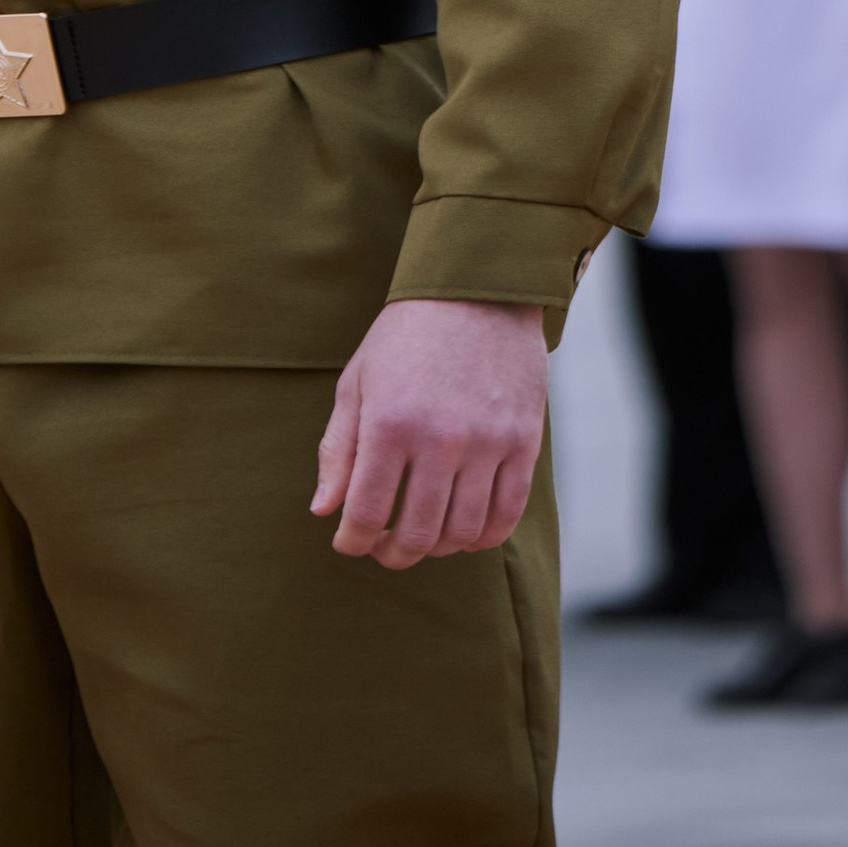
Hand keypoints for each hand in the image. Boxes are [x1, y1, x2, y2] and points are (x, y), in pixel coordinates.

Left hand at [313, 297, 546, 564]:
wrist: (475, 292)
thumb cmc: (405, 338)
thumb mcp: (358, 382)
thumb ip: (339, 449)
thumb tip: (325, 511)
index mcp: (389, 423)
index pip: (368, 512)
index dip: (354, 540)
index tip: (350, 543)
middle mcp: (439, 439)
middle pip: (418, 534)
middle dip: (393, 554)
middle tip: (385, 550)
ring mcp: (486, 443)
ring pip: (462, 534)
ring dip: (438, 550)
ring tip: (423, 538)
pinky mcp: (523, 443)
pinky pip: (506, 515)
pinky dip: (483, 538)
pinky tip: (464, 533)